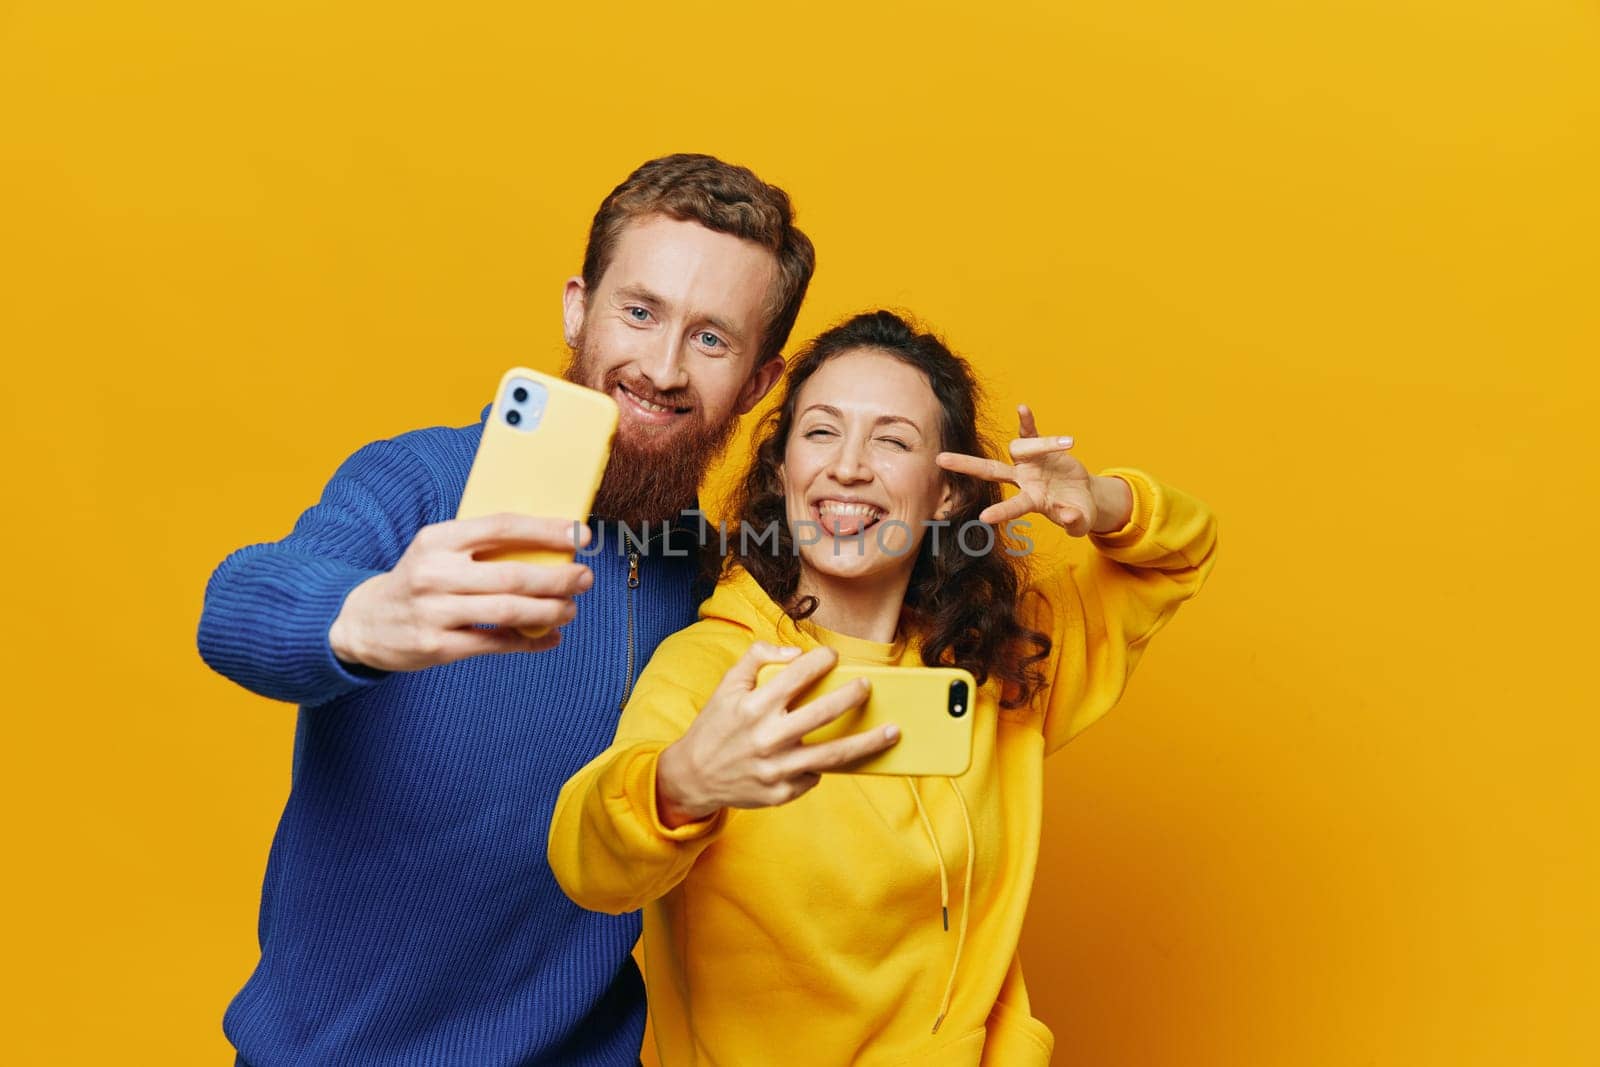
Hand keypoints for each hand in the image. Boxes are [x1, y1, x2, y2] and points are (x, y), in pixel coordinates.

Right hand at [328, 512, 593, 671]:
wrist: (362, 621)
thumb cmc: (417, 580)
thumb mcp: (438, 551)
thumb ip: (482, 547)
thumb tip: (548, 548)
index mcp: (438, 539)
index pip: (502, 527)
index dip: (545, 530)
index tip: (578, 535)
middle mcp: (435, 573)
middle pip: (512, 574)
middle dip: (558, 578)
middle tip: (584, 579)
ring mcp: (435, 612)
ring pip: (508, 611)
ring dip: (548, 611)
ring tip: (570, 609)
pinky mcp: (437, 646)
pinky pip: (494, 644)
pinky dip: (528, 641)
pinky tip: (549, 637)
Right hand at [655, 644, 899, 827]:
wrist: (692, 776)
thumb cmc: (715, 725)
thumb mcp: (727, 685)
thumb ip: (757, 657)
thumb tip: (796, 654)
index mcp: (754, 706)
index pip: (798, 675)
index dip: (821, 660)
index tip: (833, 657)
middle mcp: (768, 737)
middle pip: (825, 713)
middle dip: (853, 696)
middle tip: (867, 687)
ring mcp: (777, 768)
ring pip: (834, 754)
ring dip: (869, 742)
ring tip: (892, 731)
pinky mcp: (782, 792)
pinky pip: (815, 776)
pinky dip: (824, 764)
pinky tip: (832, 756)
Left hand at [936, 404, 1132, 536]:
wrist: (1083, 495)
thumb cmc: (1078, 513)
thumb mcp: (1080, 522)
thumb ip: (1074, 521)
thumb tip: (1070, 516)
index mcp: (1032, 501)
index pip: (1014, 506)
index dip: (1001, 511)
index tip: (984, 517)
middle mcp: (1023, 481)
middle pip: (989, 471)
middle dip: (965, 465)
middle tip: (939, 459)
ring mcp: (1029, 462)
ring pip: (1019, 448)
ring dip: (1040, 444)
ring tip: (1069, 443)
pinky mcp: (1041, 447)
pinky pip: (1030, 431)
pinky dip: (1027, 421)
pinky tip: (1022, 408)